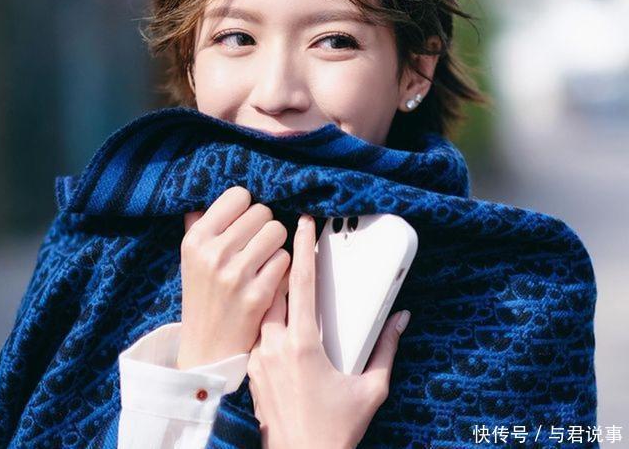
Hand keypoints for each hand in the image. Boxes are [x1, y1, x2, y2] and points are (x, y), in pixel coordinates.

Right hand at [177, 186, 291, 367]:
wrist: (208, 348)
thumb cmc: (204, 295)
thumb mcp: (191, 258)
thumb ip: (199, 223)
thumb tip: (210, 192)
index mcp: (195, 239)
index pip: (238, 196)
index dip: (247, 207)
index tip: (245, 221)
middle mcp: (213, 254)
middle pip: (262, 212)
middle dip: (264, 225)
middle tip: (256, 243)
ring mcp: (236, 275)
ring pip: (277, 232)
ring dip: (276, 245)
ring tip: (263, 259)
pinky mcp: (258, 295)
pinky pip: (285, 260)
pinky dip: (282, 268)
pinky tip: (269, 278)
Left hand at [247, 214, 410, 448]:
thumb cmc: (336, 429)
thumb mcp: (370, 390)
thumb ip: (386, 350)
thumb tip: (401, 319)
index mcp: (302, 344)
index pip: (300, 283)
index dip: (303, 248)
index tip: (303, 223)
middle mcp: (273, 346)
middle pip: (273, 289)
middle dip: (283, 266)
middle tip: (295, 249)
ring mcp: (257, 359)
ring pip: (261, 310)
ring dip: (274, 294)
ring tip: (289, 286)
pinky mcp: (250, 372)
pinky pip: (256, 333)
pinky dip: (268, 321)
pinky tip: (281, 325)